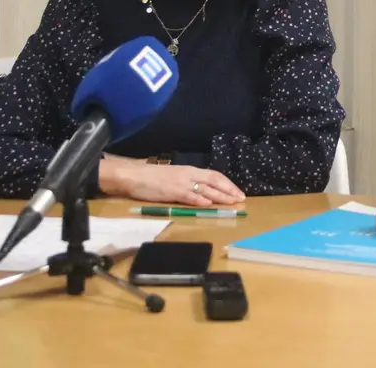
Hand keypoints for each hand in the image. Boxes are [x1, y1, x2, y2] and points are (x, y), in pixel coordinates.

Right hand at [99, 156, 244, 206]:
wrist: (134, 175)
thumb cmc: (153, 177)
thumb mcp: (175, 176)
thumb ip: (189, 182)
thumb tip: (203, 191)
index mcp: (190, 170)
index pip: (214, 175)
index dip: (227, 183)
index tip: (238, 191)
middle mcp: (189, 175)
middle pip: (214, 181)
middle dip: (229, 190)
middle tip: (241, 198)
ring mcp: (181, 183)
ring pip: (206, 189)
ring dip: (220, 196)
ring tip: (232, 202)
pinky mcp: (172, 192)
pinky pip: (189, 196)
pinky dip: (200, 200)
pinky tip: (209, 205)